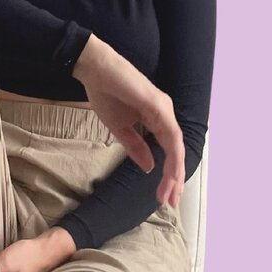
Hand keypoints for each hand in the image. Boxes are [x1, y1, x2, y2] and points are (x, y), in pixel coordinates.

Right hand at [74, 36, 184, 207]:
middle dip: (175, 179)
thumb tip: (149, 168)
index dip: (167, 174)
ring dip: (175, 171)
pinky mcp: (158, 105)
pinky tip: (170, 171)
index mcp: (156, 119)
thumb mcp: (120, 128)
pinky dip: (173, 155)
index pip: (168, 151)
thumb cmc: (105, 93)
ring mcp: (163, 109)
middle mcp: (165, 114)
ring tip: (170, 192)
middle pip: (176, 152)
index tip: (163, 196)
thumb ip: (135, 147)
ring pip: (176, 146)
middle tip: (170, 201)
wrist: (94, 69)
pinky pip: (170, 135)